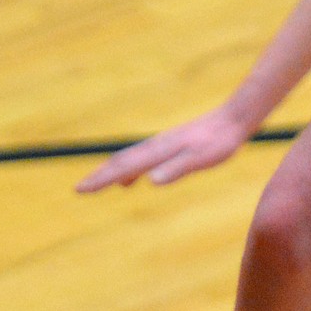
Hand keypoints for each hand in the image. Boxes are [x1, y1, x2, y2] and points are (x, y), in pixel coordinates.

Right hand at [76, 104, 249, 191]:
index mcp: (158, 151)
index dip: (101, 179)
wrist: (232, 120)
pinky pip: (142, 160)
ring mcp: (161, 146)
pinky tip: (130, 182)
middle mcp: (155, 146)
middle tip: (79, 190)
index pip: (123, 167)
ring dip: (110, 173)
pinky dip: (129, 171)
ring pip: (129, 160)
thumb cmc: (219, 143)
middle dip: (98, 176)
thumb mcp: (201, 158)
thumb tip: (150, 180)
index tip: (80, 189)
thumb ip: (176, 169)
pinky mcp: (170, 147)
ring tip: (96, 186)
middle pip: (120, 162)